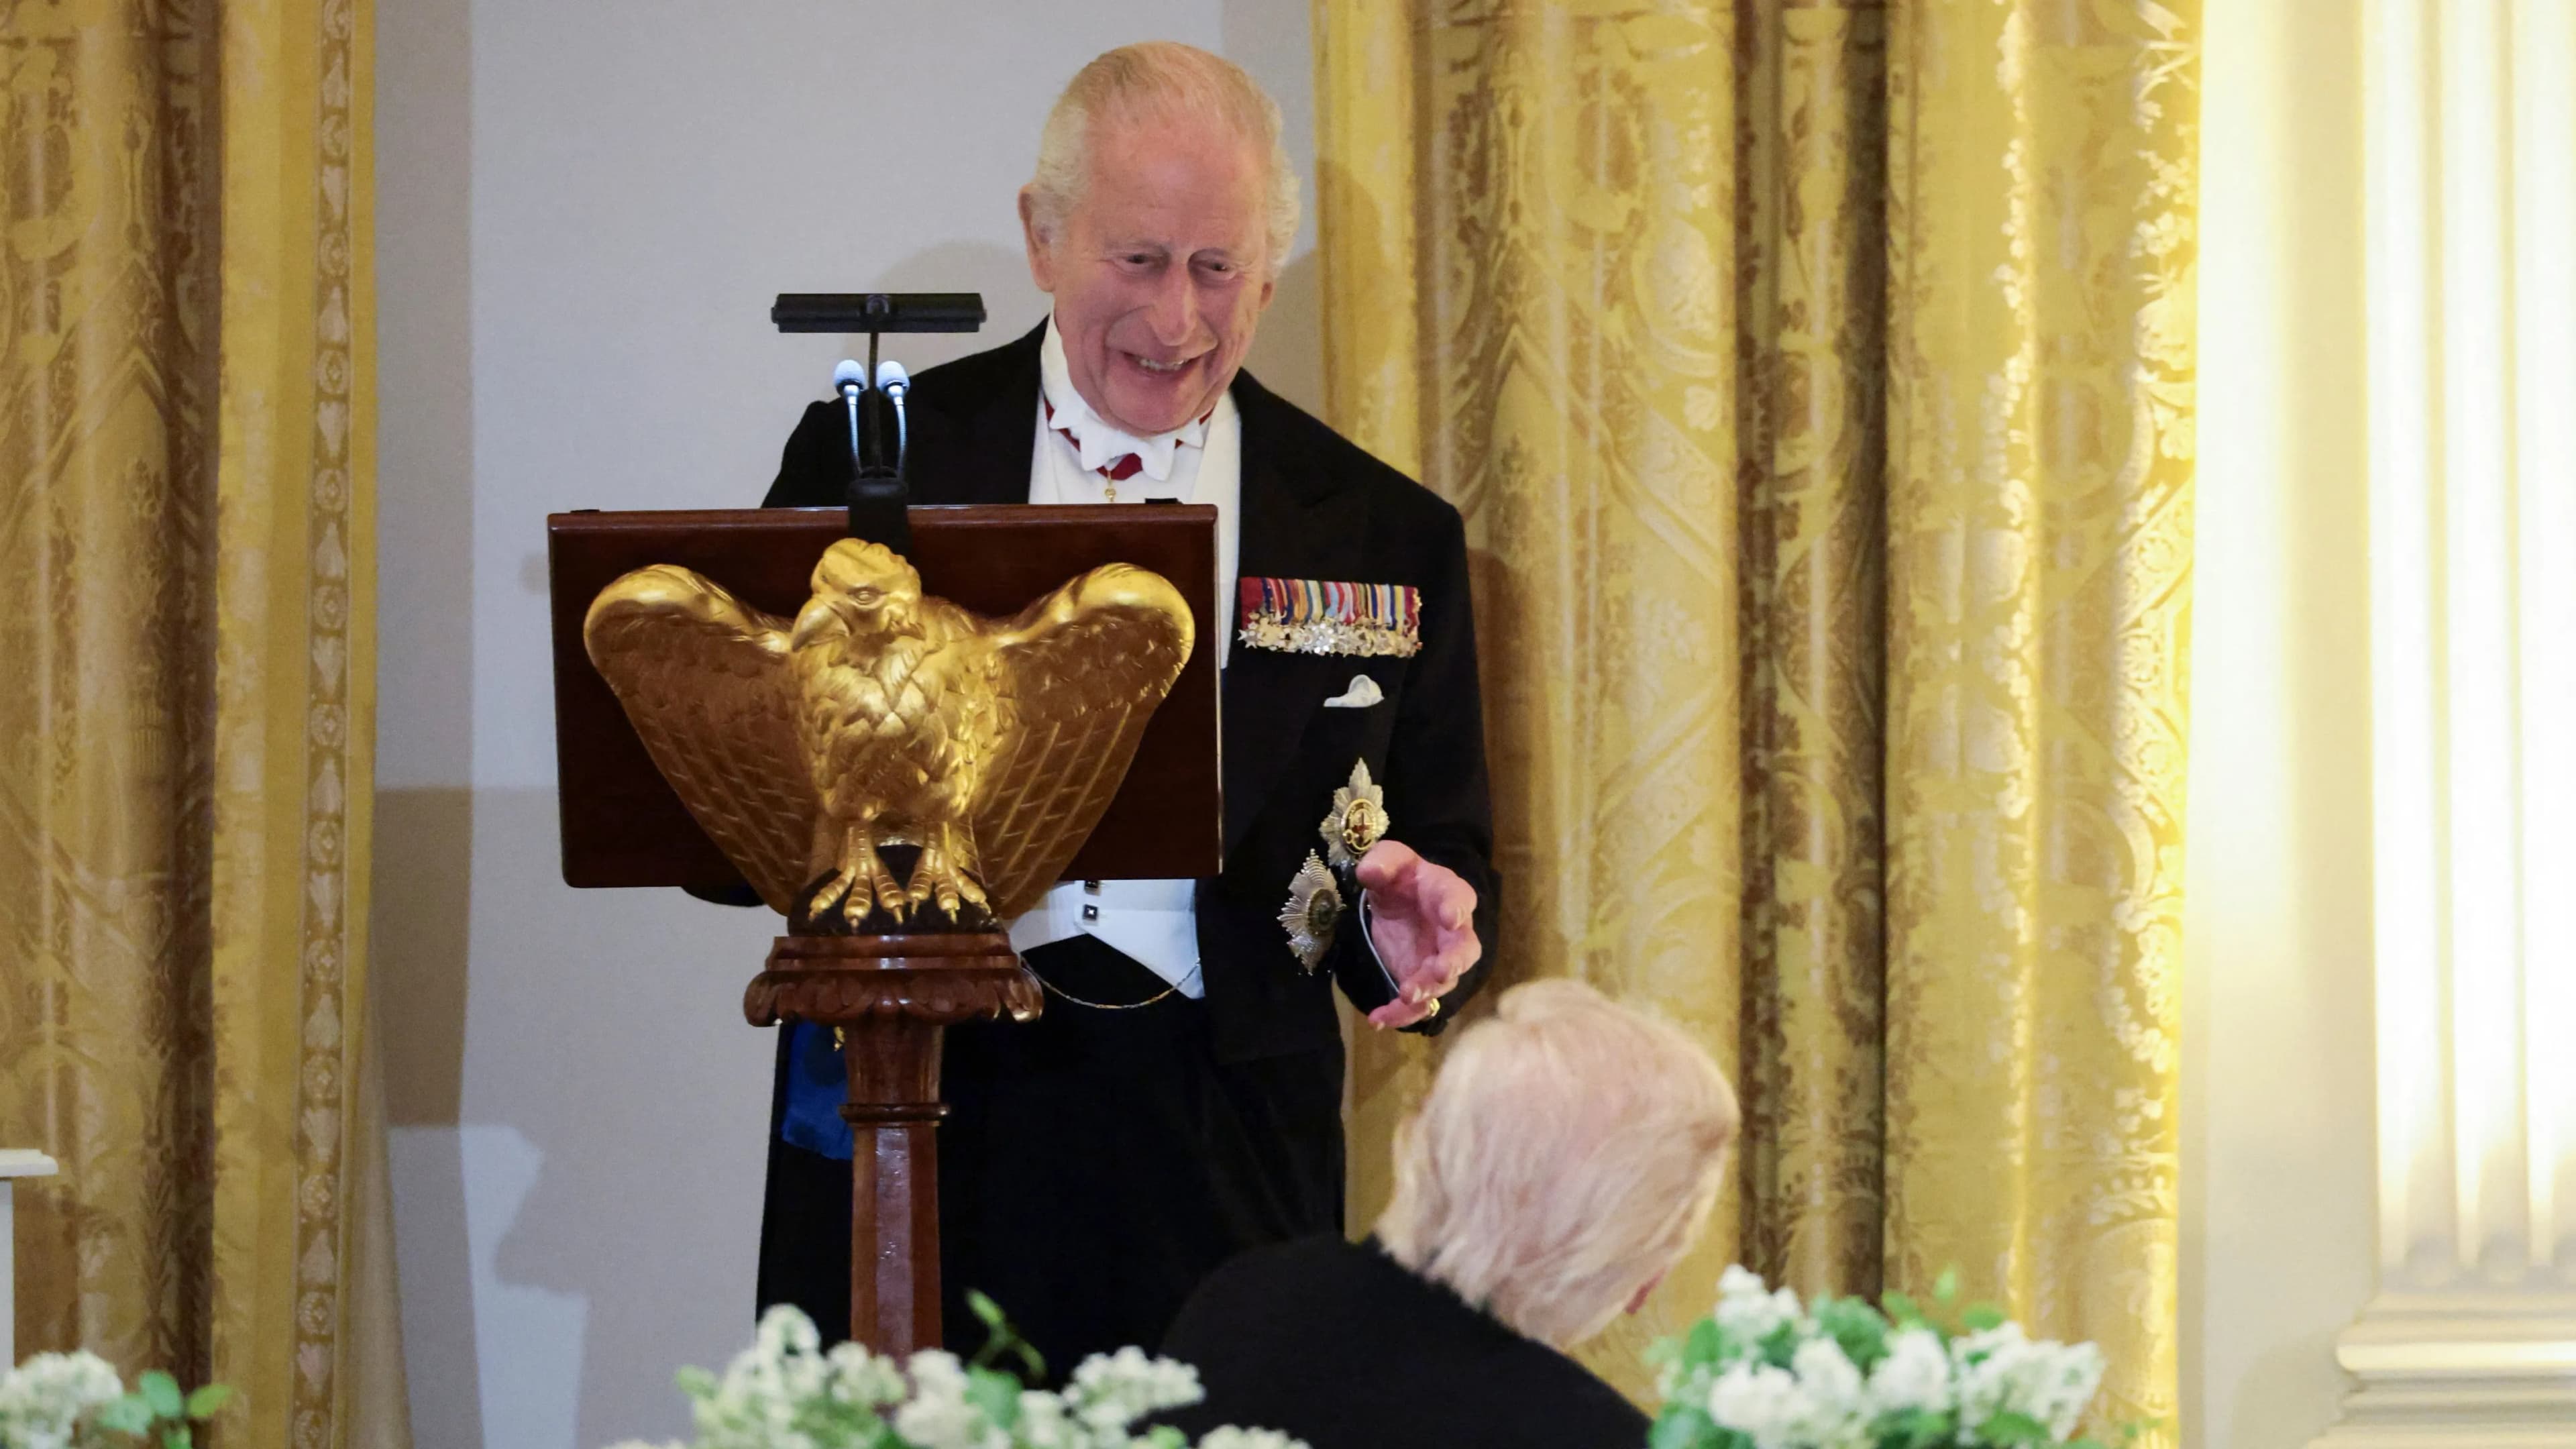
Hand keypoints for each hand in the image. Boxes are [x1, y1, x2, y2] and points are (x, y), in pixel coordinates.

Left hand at [1355, 840, 1480, 1028]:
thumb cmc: (1402, 878)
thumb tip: (1371, 872)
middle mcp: (1452, 932)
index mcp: (1448, 894)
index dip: (1457, 908)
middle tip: (1441, 970)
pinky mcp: (1419, 980)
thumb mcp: (1389, 860)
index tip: (1450, 915)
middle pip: (1464, 950)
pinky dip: (1399, 1015)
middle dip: (1454, 962)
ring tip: (1406, 995)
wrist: (1398, 901)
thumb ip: (1383, 861)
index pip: (1460, 899)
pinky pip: (1417, 1004)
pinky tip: (1377, 1019)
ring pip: (1443, 982)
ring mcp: (1439, 960)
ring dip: (1427, 991)